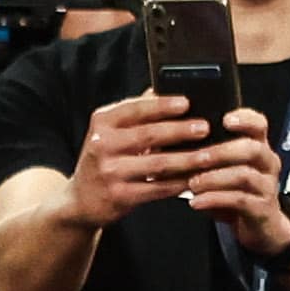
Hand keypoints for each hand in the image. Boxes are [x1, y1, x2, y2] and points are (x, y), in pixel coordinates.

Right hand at [61, 91, 223, 228]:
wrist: (81, 200)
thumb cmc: (105, 159)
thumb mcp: (111, 132)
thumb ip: (136, 112)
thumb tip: (165, 90)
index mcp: (102, 122)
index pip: (134, 108)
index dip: (162, 106)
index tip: (187, 102)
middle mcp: (101, 144)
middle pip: (148, 135)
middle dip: (180, 130)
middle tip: (205, 127)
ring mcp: (109, 172)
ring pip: (157, 164)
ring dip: (186, 159)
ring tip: (208, 155)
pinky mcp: (119, 196)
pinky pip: (157, 189)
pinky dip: (179, 183)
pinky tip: (195, 178)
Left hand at [175, 108, 289, 256]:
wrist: (257, 225)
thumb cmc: (233, 189)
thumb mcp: (219, 167)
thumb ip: (198, 151)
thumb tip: (158, 140)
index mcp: (256, 145)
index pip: (258, 124)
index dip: (244, 119)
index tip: (224, 119)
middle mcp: (266, 163)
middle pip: (252, 149)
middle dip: (221, 151)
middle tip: (196, 157)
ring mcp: (266, 186)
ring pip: (245, 175)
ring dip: (214, 177)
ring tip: (192, 183)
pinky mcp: (261, 209)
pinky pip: (240, 201)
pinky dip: (215, 199)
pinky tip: (195, 202)